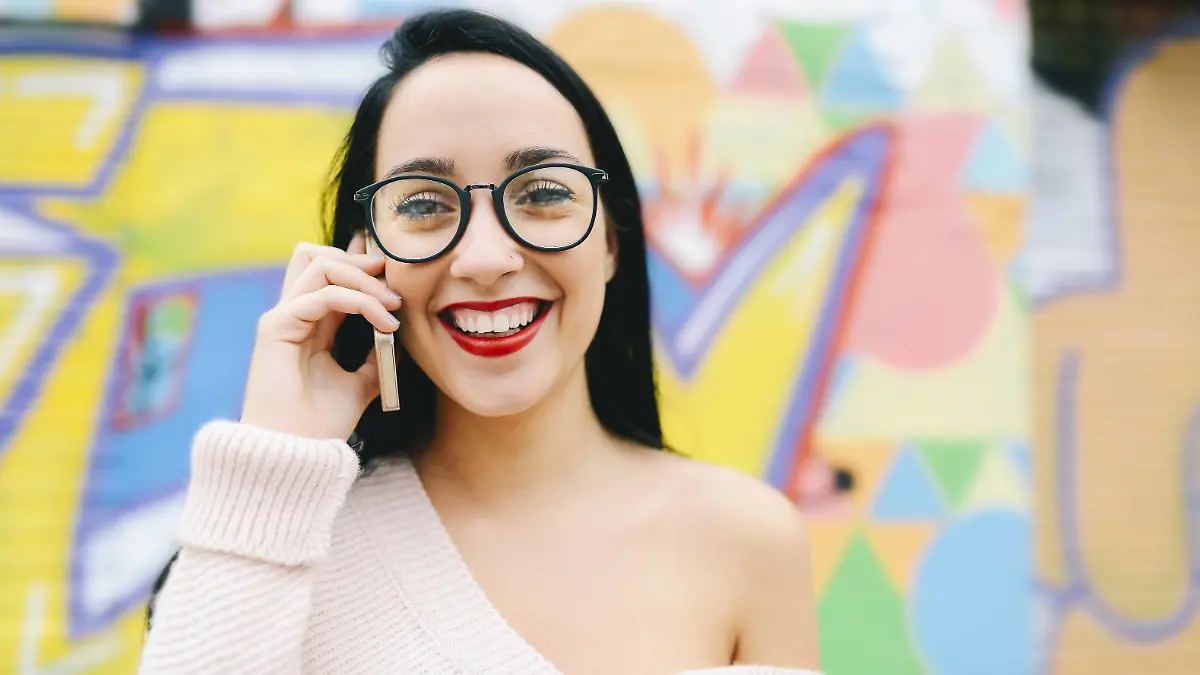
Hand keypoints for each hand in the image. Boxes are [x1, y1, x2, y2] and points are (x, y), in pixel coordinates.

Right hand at [240, 233, 401, 440]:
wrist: (296, 455)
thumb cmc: (321, 425)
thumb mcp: (361, 385)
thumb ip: (375, 358)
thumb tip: (400, 338)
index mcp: (309, 324)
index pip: (330, 271)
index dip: (364, 268)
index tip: (400, 283)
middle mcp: (293, 314)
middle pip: (318, 255)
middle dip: (361, 261)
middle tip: (396, 285)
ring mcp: (282, 317)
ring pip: (320, 264)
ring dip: (364, 280)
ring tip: (393, 306)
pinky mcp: (276, 327)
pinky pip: (322, 295)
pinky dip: (359, 302)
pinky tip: (384, 323)